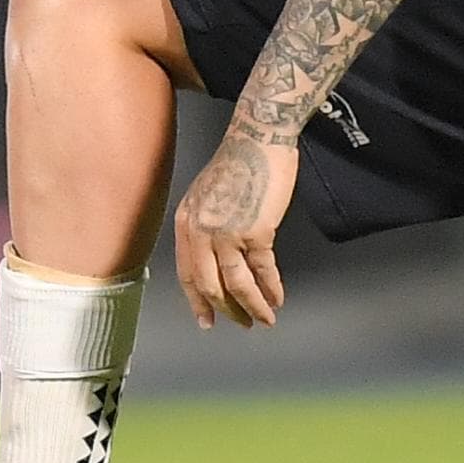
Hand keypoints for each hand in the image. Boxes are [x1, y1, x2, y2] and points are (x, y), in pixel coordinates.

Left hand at [173, 128, 296, 328]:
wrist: (259, 138)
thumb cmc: (238, 162)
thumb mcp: (206, 195)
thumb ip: (205, 227)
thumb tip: (216, 260)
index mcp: (186, 222)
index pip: (187, 273)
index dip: (198, 301)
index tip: (206, 320)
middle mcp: (200, 231)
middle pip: (210, 286)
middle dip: (227, 310)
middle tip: (241, 323)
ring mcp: (227, 234)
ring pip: (237, 285)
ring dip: (253, 307)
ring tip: (265, 319)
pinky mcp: (256, 232)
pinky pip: (263, 271)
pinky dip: (272, 289)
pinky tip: (278, 298)